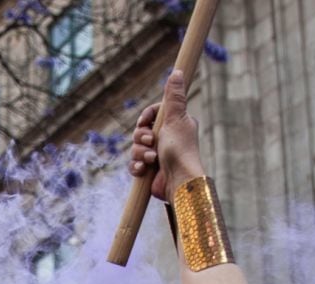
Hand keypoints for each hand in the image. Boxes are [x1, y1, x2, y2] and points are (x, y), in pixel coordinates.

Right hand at [129, 68, 205, 200]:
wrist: (179, 181)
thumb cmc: (180, 150)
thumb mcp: (176, 118)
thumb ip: (174, 96)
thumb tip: (177, 71)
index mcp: (175, 124)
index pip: (153, 114)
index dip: (146, 117)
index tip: (144, 121)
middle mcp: (166, 138)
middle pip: (141, 130)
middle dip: (141, 137)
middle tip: (151, 141)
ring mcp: (157, 155)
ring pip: (136, 147)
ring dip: (140, 152)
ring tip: (151, 158)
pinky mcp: (150, 171)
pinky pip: (134, 164)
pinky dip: (137, 166)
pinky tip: (144, 169)